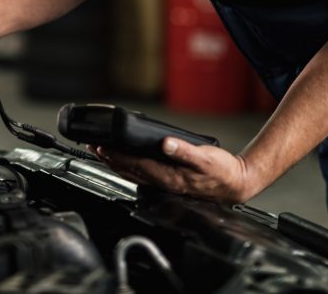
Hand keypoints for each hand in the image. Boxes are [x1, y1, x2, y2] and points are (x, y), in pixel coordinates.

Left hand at [95, 138, 258, 204]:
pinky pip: (141, 175)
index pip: (135, 164)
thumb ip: (184, 151)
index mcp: (169, 177)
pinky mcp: (167, 182)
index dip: (117, 155)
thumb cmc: (222, 172)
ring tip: (101, 153)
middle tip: (92, 147)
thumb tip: (165, 144)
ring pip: (132, 174)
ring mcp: (164, 184)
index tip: (102, 146)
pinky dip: (127, 167)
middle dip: (109, 159)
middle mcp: (163, 183)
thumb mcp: (206, 157)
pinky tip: (123, 162)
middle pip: (129, 171)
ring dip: (115, 163)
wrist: (235, 184)